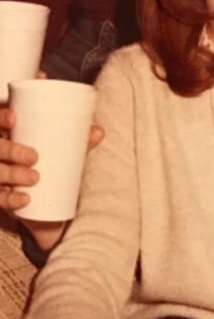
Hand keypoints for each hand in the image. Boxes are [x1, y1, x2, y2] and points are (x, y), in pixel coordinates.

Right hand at [0, 104, 104, 249]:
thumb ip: (75, 143)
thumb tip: (99, 131)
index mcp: (2, 136)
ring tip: (35, 177)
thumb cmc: (44, 163)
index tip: (14, 118)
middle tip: (34, 156)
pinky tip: (25, 199)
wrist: (36, 200)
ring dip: (11, 174)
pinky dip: (10, 199)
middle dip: (9, 151)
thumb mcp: (55, 151)